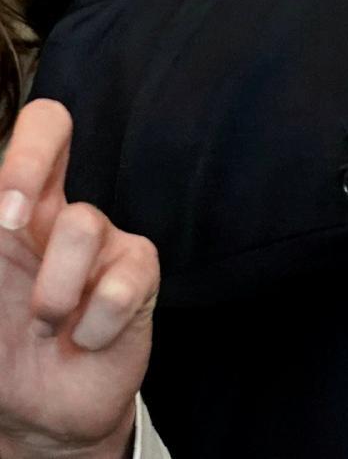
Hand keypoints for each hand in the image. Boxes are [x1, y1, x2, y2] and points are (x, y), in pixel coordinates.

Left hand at [0, 101, 156, 458]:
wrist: (40, 416)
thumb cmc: (0, 352)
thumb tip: (2, 217)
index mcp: (18, 209)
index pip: (35, 132)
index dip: (23, 150)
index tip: (5, 212)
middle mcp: (57, 210)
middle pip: (54, 123)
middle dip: (25, 168)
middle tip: (12, 225)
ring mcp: (103, 240)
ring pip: (82, 223)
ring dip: (52, 293)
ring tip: (49, 327)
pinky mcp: (141, 276)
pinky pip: (123, 283)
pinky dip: (94, 325)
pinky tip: (87, 338)